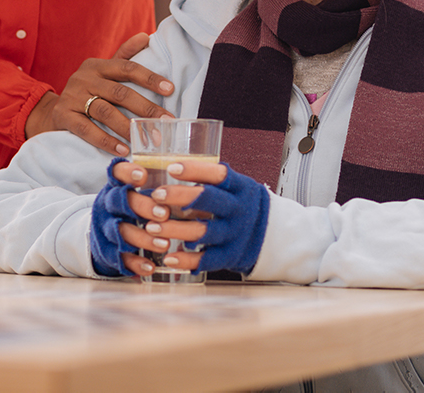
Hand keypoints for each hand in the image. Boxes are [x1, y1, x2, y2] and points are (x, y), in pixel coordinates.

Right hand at [24, 33, 174, 155]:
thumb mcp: (103, 72)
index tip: (171, 89)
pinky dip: (106, 140)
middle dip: (146, 108)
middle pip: (120, 92)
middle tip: (166, 122)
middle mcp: (84, 78)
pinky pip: (87, 129)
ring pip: (105, 112)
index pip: (127, 67)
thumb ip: (124, 55)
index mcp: (97, 65)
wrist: (51, 111)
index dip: (150, 78)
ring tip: (147, 140)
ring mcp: (72, 97)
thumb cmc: (86, 91)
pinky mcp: (63, 116)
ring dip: (128, 127)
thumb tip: (145, 36)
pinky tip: (123, 149)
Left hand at [93, 159, 269, 277]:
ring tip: (151, 227)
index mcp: (240, 186)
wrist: (273, 234)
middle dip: (180, 197)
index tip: (171, 168)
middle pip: (209, 200)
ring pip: (203, 231)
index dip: (195, 170)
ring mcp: (235, 234)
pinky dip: (186, 261)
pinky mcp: (231, 256)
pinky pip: (207, 260)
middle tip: (156, 195)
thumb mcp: (235, 185)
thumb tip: (168, 163)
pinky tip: (168, 257)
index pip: (219, 174)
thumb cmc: (242, 203)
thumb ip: (210, 178)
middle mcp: (239, 209)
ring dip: (174, 230)